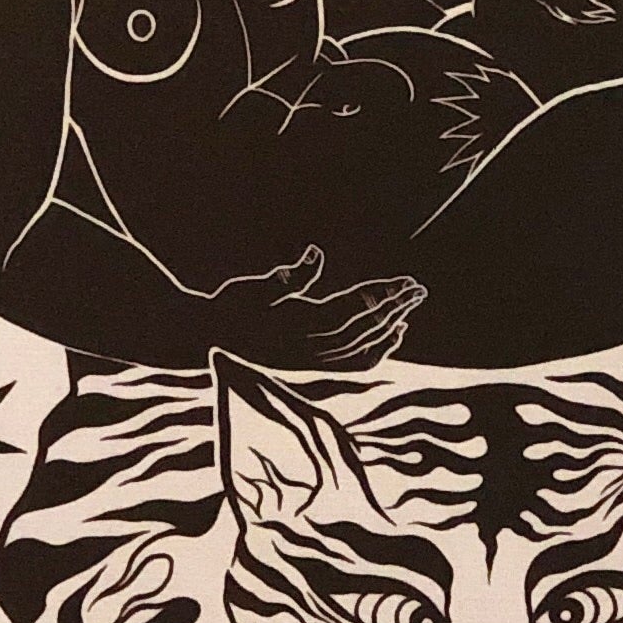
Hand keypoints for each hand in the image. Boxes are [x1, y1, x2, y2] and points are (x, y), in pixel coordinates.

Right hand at [205, 246, 422, 371]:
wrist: (205, 339)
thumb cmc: (228, 306)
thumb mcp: (255, 288)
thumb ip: (289, 277)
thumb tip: (315, 255)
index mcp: (296, 323)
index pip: (351, 308)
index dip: (379, 295)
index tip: (403, 282)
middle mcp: (307, 346)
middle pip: (362, 327)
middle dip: (392, 307)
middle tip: (418, 289)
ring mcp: (309, 360)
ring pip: (362, 346)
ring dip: (389, 326)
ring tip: (409, 307)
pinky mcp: (309, 367)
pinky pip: (353, 365)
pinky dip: (378, 351)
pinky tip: (394, 335)